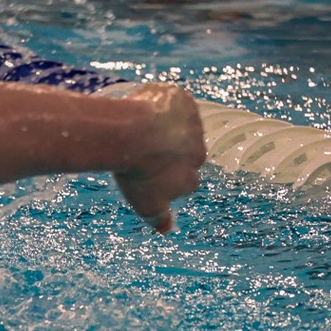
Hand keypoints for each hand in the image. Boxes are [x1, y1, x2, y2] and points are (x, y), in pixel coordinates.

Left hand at [112, 83, 204, 232]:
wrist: (132, 136)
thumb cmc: (136, 172)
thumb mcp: (147, 204)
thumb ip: (159, 217)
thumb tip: (167, 230)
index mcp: (190, 178)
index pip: (186, 179)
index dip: (167, 175)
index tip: (149, 171)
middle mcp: (199, 151)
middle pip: (186, 151)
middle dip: (167, 149)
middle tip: (140, 148)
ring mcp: (193, 124)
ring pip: (180, 125)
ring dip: (163, 126)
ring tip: (136, 129)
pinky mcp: (183, 100)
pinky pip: (173, 101)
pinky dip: (160, 103)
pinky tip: (142, 108)